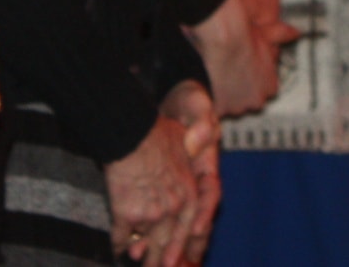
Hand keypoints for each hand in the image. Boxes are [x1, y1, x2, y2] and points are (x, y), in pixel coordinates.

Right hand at [106, 114, 199, 265]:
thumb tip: (204, 141)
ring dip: (141, 257)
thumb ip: (194, 147)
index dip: (184, 247)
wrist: (130, 133)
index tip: (178, 260)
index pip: (189, 230)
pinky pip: (121, 238)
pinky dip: (118, 245)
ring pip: (146, 245)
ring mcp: (151, 215)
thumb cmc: (155, 132)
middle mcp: (173, 210)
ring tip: (138, 263)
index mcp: (189, 194)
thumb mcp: (185, 139)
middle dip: (163, 260)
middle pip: (169, 243)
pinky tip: (116, 249)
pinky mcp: (127, 215)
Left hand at [164, 81, 221, 264]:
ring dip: (169, 247)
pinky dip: (152, 236)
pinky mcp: (162, 191)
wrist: (170, 99)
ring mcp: (180, 188)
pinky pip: (160, 219)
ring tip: (158, 266)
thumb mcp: (196, 103)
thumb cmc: (187, 102)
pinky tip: (138, 250)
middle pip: (195, 219)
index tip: (198, 227)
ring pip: (178, 225)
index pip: (211, 193)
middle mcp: (196, 181)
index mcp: (207, 163)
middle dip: (187, 245)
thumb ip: (201, 118)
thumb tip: (201, 138)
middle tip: (175, 265)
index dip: (206, 212)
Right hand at [187, 0, 279, 115]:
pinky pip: (215, 109)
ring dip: (224, 97)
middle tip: (228, 75)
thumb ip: (283, 35)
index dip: (250, 81)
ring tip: (215, 79)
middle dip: (238, 91)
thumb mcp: (269, 34)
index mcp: (270, 86)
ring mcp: (239, 107)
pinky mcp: (222, 109)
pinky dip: (211, 101)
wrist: (225, 38)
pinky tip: (206, 87)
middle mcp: (258, 101)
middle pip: (246, 101)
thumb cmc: (245, 35)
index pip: (261, 91)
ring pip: (230, 106)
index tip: (242, 71)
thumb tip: (296, 32)